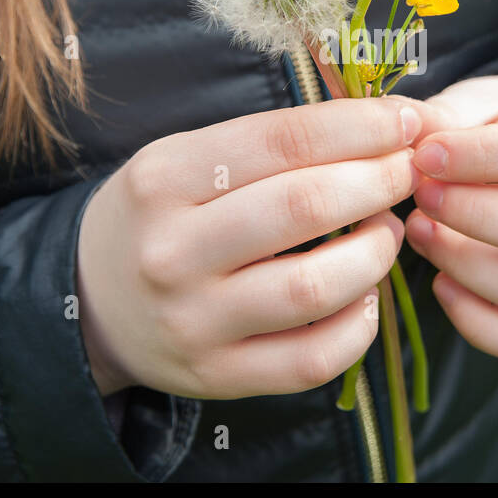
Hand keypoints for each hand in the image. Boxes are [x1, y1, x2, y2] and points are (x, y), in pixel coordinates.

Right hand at [76, 97, 425, 397]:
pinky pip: (312, 359)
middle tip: (408, 171)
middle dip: (379, 180)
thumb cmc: (160, 216)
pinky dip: (359, 325)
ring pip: (316, 287)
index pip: (283, 140)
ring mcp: (194, 320)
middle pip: (306, 206)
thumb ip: (272, 143)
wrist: (88, 303)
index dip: (360, 127)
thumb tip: (381, 124)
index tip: (406, 121)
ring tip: (387, 230)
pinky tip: (366, 297)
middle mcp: (174, 250)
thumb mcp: (187, 158)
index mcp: (165, 177)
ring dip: (376, 252)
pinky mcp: (216, 377)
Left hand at [406, 76, 497, 362]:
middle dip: (480, 218)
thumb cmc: (497, 126)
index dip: (488, 156)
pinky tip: (440, 283)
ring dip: (469, 265)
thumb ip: (446, 116)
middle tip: (422, 197)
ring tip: (418, 231)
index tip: (427, 154)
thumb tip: (405, 129)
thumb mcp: (478, 103)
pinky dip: (478, 321)